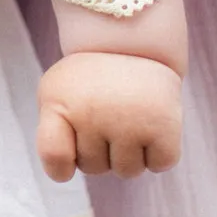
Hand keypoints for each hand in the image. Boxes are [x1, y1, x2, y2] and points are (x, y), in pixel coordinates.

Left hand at [36, 51, 183, 181]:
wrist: (133, 43)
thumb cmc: (91, 80)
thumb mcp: (56, 94)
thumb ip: (52, 133)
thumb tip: (64, 173)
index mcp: (59, 104)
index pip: (55, 156)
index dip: (60, 167)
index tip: (68, 159)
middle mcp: (93, 114)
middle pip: (93, 168)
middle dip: (100, 150)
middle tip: (107, 115)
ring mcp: (130, 121)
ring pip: (127, 170)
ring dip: (130, 153)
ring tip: (128, 118)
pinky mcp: (165, 126)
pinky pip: (159, 164)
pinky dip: (158, 152)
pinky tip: (151, 125)